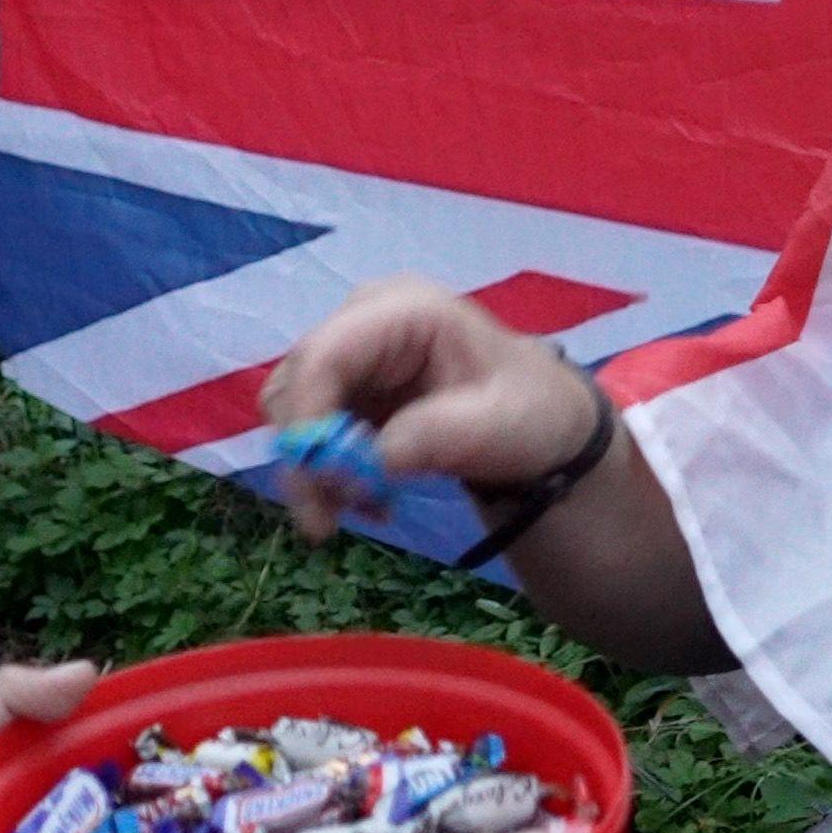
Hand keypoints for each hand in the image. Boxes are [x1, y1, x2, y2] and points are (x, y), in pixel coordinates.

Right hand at [258, 276, 588, 540]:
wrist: (540, 424)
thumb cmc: (530, 411)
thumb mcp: (502, 424)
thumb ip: (443, 436)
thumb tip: (379, 459)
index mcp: (403, 310)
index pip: (325, 352)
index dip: (307, 417)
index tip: (323, 482)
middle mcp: (364, 322)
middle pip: (295, 383)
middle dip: (304, 457)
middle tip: (327, 522)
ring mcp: (351, 354)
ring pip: (291, 412)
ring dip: (312, 471)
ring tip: (365, 509)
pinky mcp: (346, 390)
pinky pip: (309, 432)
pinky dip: (326, 473)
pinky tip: (368, 498)